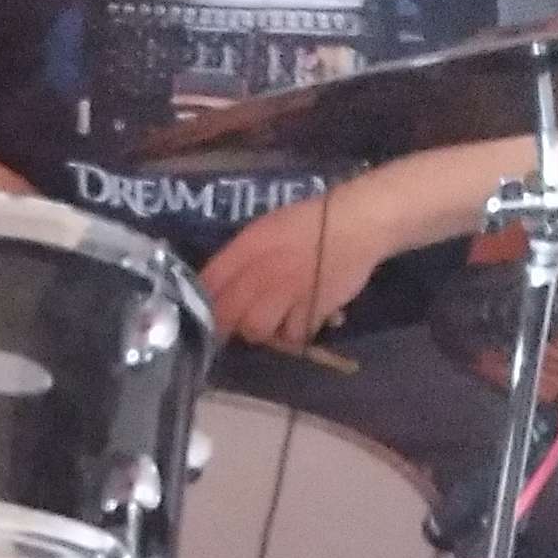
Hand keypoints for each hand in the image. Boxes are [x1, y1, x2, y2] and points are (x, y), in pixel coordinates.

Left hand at [199, 183, 388, 347]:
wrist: (356, 223)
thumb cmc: (310, 223)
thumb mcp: (267, 228)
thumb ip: (240, 256)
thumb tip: (217, 286)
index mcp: (247, 246)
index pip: (208, 283)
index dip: (201, 303)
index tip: (205, 313)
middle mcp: (262, 270)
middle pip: (226, 315)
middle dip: (228, 325)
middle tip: (240, 323)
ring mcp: (286, 292)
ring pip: (256, 330)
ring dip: (262, 330)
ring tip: (275, 320)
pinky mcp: (311, 310)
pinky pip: (291, 335)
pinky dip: (295, 332)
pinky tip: (302, 318)